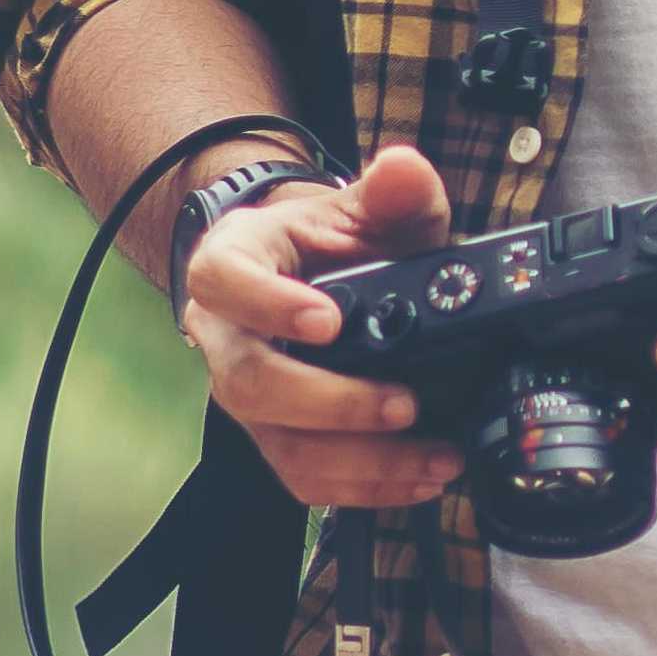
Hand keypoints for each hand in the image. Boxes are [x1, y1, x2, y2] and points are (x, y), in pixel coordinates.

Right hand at [178, 145, 463, 509]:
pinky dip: (363, 486)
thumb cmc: (334, 242)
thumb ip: (393, 191)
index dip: (268, 305)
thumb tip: (404, 169)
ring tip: (432, 458)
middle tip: (404, 404)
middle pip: (250, 381)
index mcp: (234, 264)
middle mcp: (226, 336)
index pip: (224, 281)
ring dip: (360, 461)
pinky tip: (417, 478)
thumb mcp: (365, 207)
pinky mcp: (275, 437)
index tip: (328, 322)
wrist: (317, 276)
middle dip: (332, 403)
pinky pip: (303, 477)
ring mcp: (247, 393)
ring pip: (280, 444)